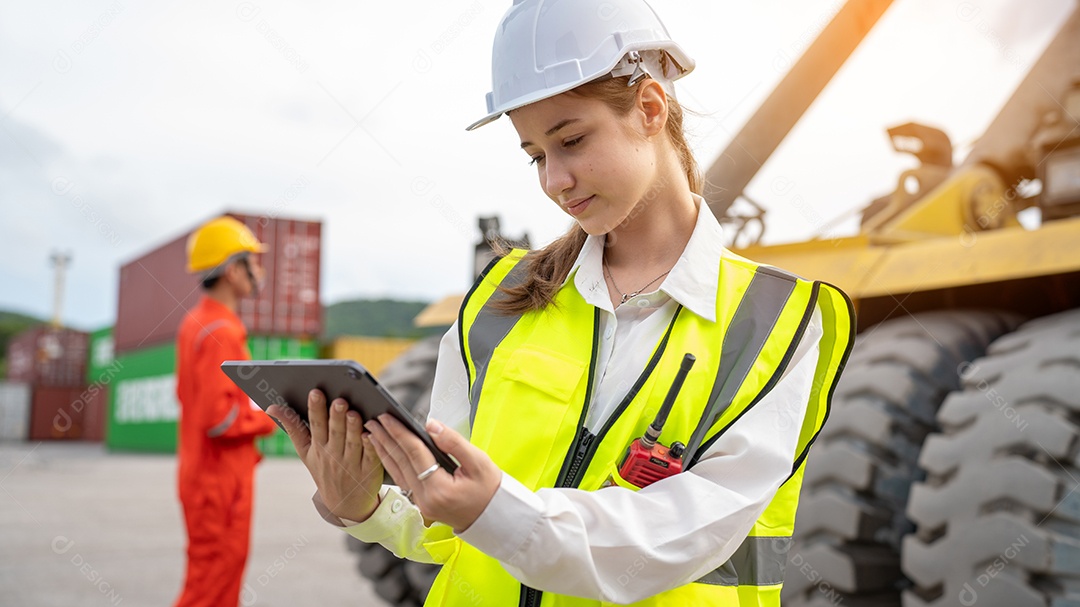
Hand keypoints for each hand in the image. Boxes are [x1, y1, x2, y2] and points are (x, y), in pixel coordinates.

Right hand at [267, 390, 383, 521]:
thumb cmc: (324, 469)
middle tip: (339, 401)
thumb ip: (293, 427)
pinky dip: (370, 445)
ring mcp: (351, 463)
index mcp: (317, 448)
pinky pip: (370, 456)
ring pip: (352, 443)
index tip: (315, 392)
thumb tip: (271, 407)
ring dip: (352, 428)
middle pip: (335, 432)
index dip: (315, 409)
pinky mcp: (369, 470)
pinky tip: (371, 434)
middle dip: (336, 416)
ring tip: (353, 413)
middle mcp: (333, 455)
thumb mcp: (305, 452)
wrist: (345, 504)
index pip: (315, 425)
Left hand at [365, 414, 500, 531]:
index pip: (414, 454)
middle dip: (386, 438)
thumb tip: (431, 425)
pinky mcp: (421, 503)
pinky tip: (385, 451)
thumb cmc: (489, 490)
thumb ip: (454, 442)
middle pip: (401, 462)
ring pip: (397, 472)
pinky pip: (402, 480)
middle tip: (372, 419)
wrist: (493, 517)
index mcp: (440, 489)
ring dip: (384, 450)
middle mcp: (426, 499)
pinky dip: (391, 463)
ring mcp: (421, 503)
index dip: (400, 433)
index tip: (387, 416)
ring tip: (372, 432)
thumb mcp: (479, 462)